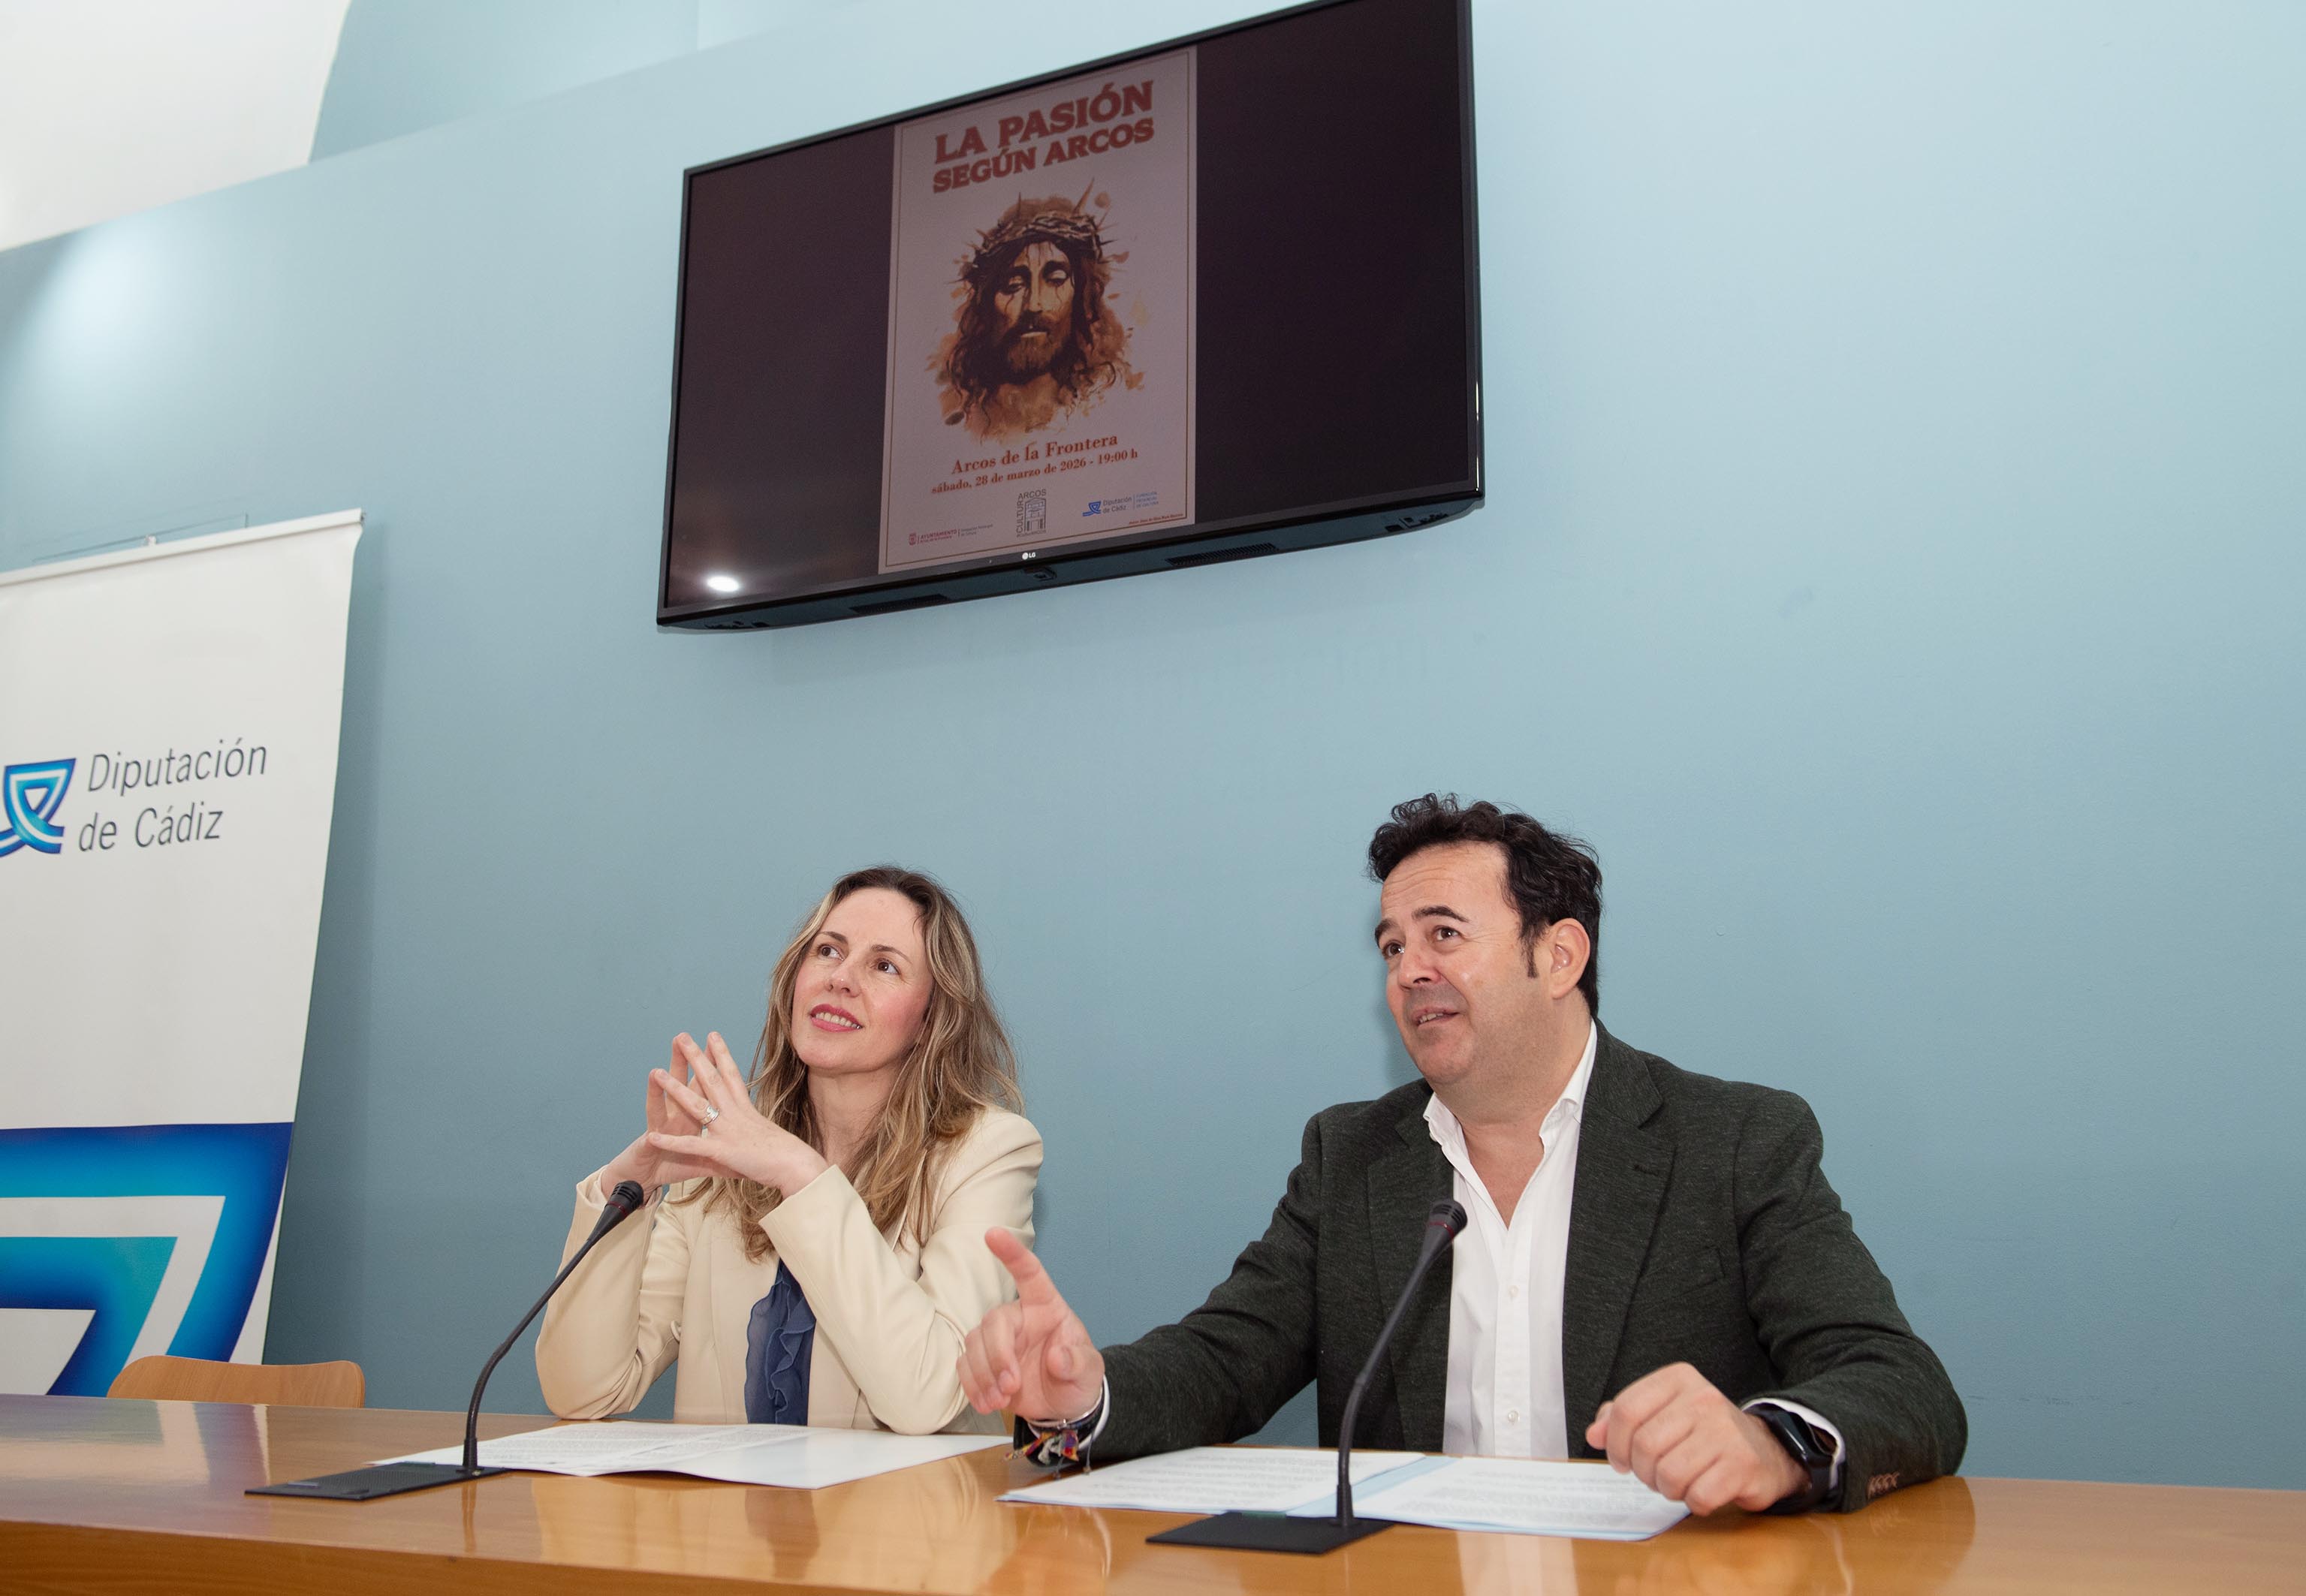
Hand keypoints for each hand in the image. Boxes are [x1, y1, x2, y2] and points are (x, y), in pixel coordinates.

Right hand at [599, 1036, 723, 1191]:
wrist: (644, 1178)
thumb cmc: (671, 1164)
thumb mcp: (702, 1158)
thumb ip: (722, 1153)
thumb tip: (745, 1150)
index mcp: (692, 1116)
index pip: (703, 1087)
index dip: (711, 1068)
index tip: (718, 1046)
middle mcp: (675, 1117)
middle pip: (683, 1086)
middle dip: (684, 1064)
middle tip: (685, 1039)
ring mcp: (660, 1129)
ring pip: (660, 1106)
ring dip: (658, 1092)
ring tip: (655, 1072)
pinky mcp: (648, 1148)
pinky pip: (651, 1142)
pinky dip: (652, 1139)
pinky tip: (649, 1133)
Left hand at [637, 1032, 829, 1194]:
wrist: (797, 1165)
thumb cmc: (790, 1154)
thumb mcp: (771, 1135)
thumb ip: (758, 1130)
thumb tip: (760, 1130)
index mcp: (747, 1109)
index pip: (732, 1074)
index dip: (721, 1054)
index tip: (713, 1035)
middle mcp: (735, 1114)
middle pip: (711, 1079)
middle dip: (695, 1058)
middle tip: (682, 1037)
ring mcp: (727, 1130)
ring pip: (695, 1104)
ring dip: (675, 1089)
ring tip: (657, 1073)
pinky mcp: (721, 1150)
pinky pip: (691, 1145)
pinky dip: (670, 1142)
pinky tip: (652, 1137)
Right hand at [956, 1228, 1104, 1421]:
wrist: (1064, 1406)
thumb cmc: (1078, 1376)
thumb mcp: (1089, 1372)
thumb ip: (1077, 1362)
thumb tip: (1058, 1357)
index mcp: (1046, 1308)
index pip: (1030, 1274)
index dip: (1012, 1253)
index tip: (993, 1233)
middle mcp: (1019, 1318)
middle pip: (993, 1322)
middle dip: (998, 1356)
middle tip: (1010, 1387)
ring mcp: (999, 1341)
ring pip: (974, 1344)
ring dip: (984, 1376)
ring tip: (1002, 1400)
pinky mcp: (983, 1364)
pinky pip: (965, 1366)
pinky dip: (973, 1387)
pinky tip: (989, 1403)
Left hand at [1583, 1363, 1806, 1515]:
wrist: (1767, 1449)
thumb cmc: (1704, 1432)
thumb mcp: (1663, 1412)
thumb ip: (1623, 1419)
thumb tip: (1593, 1435)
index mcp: (1678, 1379)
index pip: (1626, 1410)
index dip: (1614, 1443)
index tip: (1620, 1460)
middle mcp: (1704, 1398)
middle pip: (1644, 1445)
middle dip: (1642, 1471)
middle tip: (1654, 1476)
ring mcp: (1726, 1431)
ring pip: (1669, 1474)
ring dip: (1668, 1489)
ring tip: (1679, 1482)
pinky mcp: (1743, 1465)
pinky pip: (1698, 1496)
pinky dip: (1694, 1502)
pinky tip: (1703, 1491)